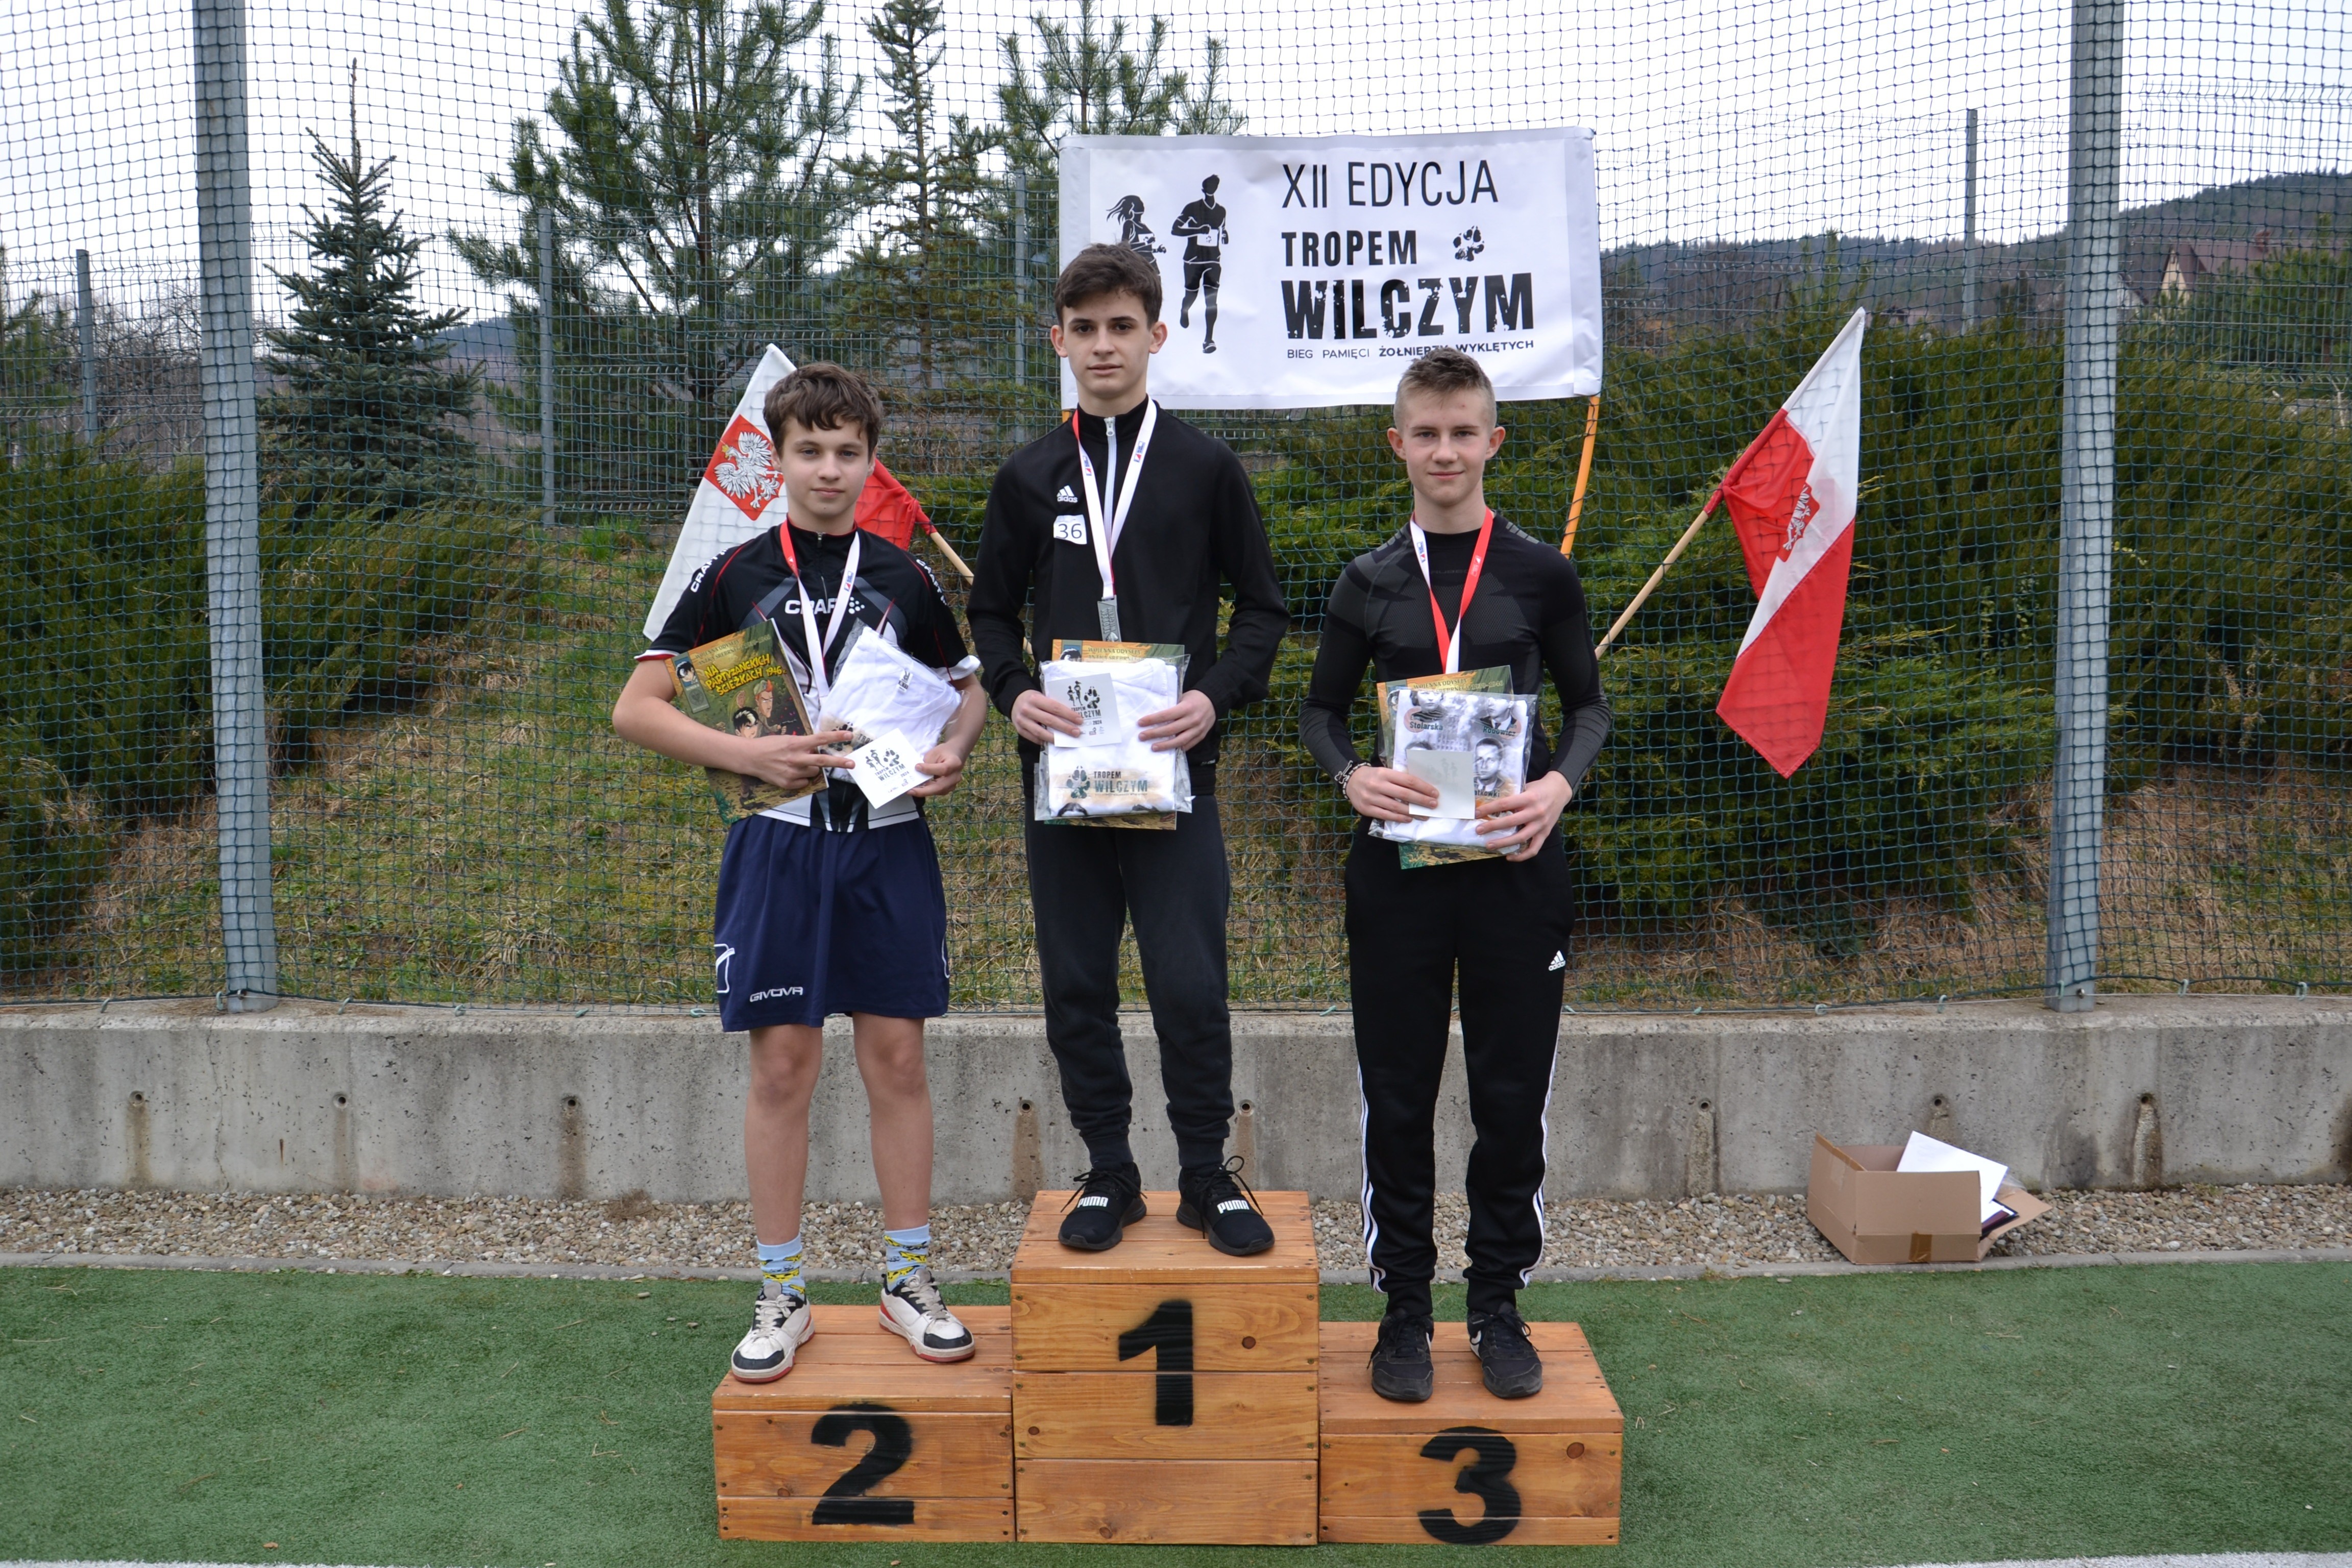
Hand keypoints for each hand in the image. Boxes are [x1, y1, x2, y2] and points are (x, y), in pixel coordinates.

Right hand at [735, 729, 857, 791]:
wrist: (750, 758)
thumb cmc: (769, 746)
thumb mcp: (787, 740)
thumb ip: (803, 745)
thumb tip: (817, 750)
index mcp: (796, 744)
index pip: (820, 739)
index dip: (836, 737)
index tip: (849, 736)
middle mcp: (796, 758)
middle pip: (823, 761)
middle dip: (840, 762)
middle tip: (852, 764)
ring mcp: (793, 772)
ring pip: (814, 772)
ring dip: (811, 768)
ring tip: (797, 763)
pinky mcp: (788, 783)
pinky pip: (804, 782)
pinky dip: (801, 778)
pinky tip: (790, 772)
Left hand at [908, 743, 969, 798]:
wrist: (955, 754)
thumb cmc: (944, 752)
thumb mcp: (934, 753)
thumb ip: (927, 763)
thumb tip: (917, 773)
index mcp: (954, 763)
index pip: (943, 769)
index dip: (929, 769)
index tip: (917, 767)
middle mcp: (955, 776)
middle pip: (940, 786)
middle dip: (924, 790)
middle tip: (911, 791)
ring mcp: (953, 784)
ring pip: (938, 791)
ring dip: (924, 792)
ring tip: (912, 790)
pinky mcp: (949, 788)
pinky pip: (938, 791)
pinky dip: (927, 791)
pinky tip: (918, 789)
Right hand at [1011, 688, 1083, 745]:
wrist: (1014, 700)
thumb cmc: (1033, 698)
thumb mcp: (1041, 696)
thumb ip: (1052, 705)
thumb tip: (1070, 718)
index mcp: (1035, 698)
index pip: (1055, 707)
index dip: (1068, 715)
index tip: (1079, 720)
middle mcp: (1027, 710)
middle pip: (1050, 721)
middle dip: (1065, 727)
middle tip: (1077, 732)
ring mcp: (1022, 721)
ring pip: (1041, 732)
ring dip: (1056, 738)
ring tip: (1066, 740)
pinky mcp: (1019, 730)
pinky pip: (1034, 738)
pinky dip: (1044, 741)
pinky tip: (1054, 742)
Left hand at [1137, 689, 1215, 752]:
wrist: (1214, 701)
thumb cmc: (1194, 698)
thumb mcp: (1183, 697)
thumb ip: (1172, 707)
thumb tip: (1155, 717)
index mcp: (1186, 708)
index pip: (1166, 715)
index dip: (1152, 720)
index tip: (1140, 723)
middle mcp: (1192, 720)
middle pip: (1170, 730)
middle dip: (1154, 734)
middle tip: (1142, 736)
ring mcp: (1198, 730)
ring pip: (1179, 741)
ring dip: (1165, 745)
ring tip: (1153, 747)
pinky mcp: (1201, 736)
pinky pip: (1188, 745)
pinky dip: (1178, 748)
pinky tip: (1169, 750)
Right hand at [1346, 764, 1441, 822]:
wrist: (1351, 780)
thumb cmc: (1373, 776)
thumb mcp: (1385, 771)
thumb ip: (1399, 779)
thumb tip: (1421, 789)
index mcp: (1385, 773)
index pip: (1408, 781)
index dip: (1423, 787)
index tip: (1434, 793)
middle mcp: (1378, 785)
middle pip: (1405, 794)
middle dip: (1422, 800)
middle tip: (1433, 805)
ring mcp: (1371, 798)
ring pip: (1396, 807)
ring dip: (1413, 812)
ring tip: (1424, 815)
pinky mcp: (1367, 809)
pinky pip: (1386, 815)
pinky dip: (1399, 817)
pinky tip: (1408, 819)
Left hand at [1475, 773, 1572, 861]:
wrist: (1560, 790)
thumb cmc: (1539, 788)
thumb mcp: (1525, 787)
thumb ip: (1513, 797)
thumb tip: (1491, 805)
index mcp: (1529, 798)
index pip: (1505, 804)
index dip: (1489, 809)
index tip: (1476, 813)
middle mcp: (1536, 812)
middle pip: (1511, 822)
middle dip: (1492, 827)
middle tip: (1479, 830)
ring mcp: (1541, 824)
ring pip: (1521, 838)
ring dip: (1503, 843)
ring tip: (1489, 845)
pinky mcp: (1545, 833)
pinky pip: (1534, 849)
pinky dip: (1522, 856)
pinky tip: (1509, 856)